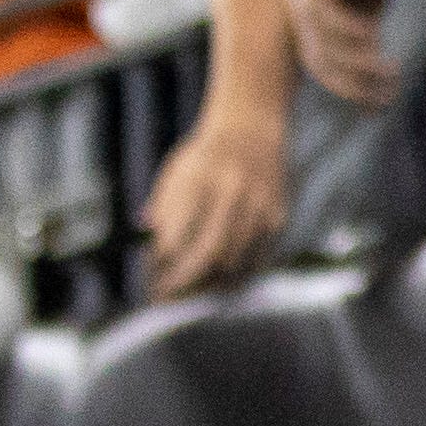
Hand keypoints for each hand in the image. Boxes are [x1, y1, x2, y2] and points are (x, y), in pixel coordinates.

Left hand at [141, 96, 288, 296]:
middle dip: (182, 284)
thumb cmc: (204, 156)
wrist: (252, 127)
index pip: (174, 236)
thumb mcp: (175, 174)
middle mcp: (231, 191)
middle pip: (205, 254)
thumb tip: (151, 260)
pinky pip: (256, 260)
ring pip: (233, 262)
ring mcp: (258, 204)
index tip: (148, 282)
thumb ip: (162, 213)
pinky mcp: (277, 215)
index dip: (159, 266)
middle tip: (166, 299)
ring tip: (189, 294)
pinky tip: (219, 285)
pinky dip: (236, 278)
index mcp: (198, 178)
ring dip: (207, 286)